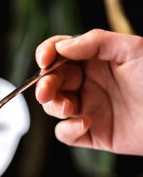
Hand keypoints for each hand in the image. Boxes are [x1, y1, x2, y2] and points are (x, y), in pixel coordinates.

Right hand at [35, 29, 142, 155]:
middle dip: (45, 84)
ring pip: (54, 107)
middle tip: (47, 90)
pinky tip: (84, 125)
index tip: (44, 59)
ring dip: (54, 106)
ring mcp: (89, 109)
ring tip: (70, 107)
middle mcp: (88, 84)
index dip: (47, 54)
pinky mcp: (93, 134)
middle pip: (52, 81)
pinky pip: (66, 134)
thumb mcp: (132, 49)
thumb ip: (95, 42)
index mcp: (94, 60)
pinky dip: (68, 130)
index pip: (60, 53)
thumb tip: (62, 47)